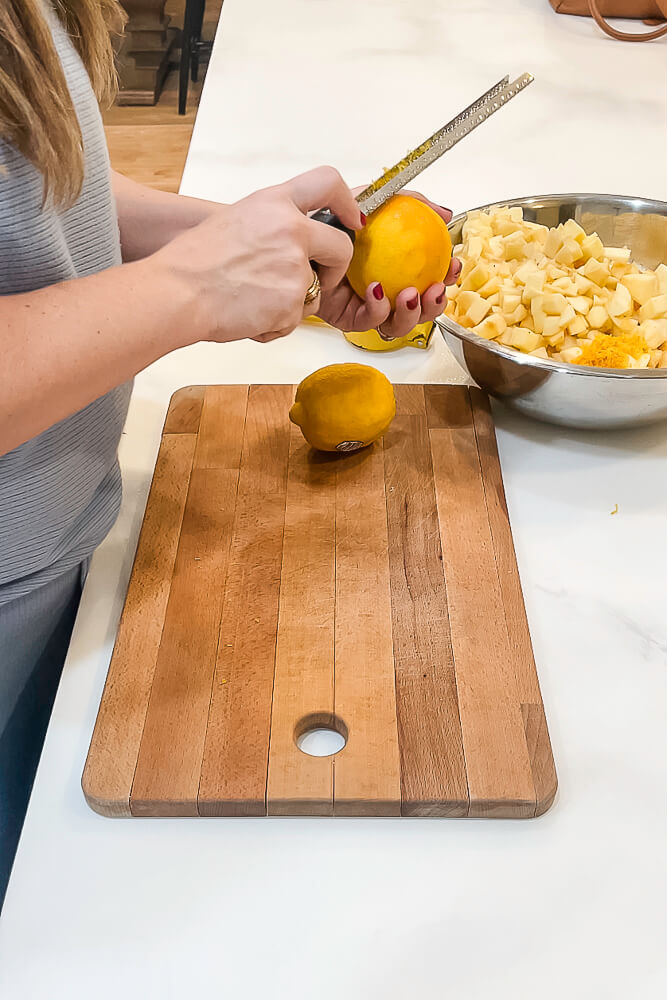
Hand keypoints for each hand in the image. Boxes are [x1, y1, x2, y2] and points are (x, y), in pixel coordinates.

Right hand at [156, 166, 363, 345]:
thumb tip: (290, 237)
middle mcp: (291, 231)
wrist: (179, 292)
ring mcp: (295, 268)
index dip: (348, 202)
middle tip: (318, 279)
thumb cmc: (195, 260)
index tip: (355, 220)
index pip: (328, 182)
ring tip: (253, 299)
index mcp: (275, 203)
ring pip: (316, 291)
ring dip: (293, 301)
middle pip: (341, 248)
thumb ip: (272, 223)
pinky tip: (247, 314)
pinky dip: (276, 322)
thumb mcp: (236, 219)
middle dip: (336, 268)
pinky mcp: (293, 302)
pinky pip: (296, 318)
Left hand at [317, 190, 460, 339]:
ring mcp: (365, 305)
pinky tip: (377, 292)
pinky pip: (368, 322)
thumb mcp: (376, 200)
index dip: (446, 278)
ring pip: (398, 324)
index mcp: (395, 266)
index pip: (428, 279)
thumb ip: (412, 203)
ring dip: (411, 314)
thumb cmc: (332, 215)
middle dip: (434, 305)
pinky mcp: (345, 317)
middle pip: (419, 309)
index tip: (452, 267)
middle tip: (435, 289)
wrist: (298, 229)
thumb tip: (444, 213)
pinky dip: (377, 310)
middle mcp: (384, 288)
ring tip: (410, 295)